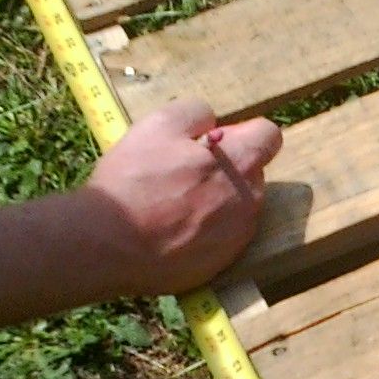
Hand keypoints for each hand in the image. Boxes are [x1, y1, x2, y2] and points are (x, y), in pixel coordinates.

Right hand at [81, 101, 282, 295]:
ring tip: (173, 204)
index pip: (269, 136)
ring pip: (237, 207)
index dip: (241, 132)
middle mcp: (251, 202)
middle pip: (251, 173)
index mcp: (242, 163)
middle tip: (182, 172)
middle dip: (227, 167)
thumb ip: (198, 113)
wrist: (109, 244)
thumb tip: (212, 124)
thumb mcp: (160, 124)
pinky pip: (222, 238)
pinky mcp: (220, 265)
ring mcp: (237, 238)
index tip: (211, 140)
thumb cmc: (134, 180)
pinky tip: (172, 231)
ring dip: (216, 199)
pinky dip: (205, 231)